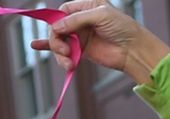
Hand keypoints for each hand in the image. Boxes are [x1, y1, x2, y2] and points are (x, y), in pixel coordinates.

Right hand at [35, 0, 169, 82]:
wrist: (132, 50)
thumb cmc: (122, 28)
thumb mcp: (101, 16)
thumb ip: (76, 20)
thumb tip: (56, 28)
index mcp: (88, 6)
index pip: (63, 11)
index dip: (57, 21)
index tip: (58, 31)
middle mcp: (82, 20)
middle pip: (57, 28)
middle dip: (57, 41)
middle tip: (64, 51)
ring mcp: (80, 36)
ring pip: (58, 41)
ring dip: (59, 53)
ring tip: (67, 62)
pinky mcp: (79, 50)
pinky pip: (61, 50)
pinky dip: (49, 49)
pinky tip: (36, 45)